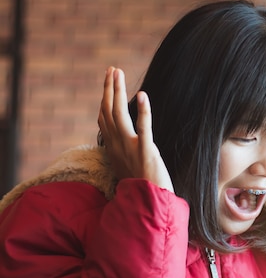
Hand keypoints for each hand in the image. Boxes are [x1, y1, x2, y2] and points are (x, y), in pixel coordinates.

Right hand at [97, 67, 174, 192]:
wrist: (149, 207)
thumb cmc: (143, 190)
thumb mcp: (129, 168)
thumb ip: (126, 153)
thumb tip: (126, 144)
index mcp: (114, 150)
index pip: (104, 120)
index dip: (105, 100)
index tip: (108, 83)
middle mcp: (118, 147)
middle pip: (108, 112)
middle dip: (109, 89)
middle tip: (112, 70)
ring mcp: (130, 149)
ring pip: (120, 115)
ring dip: (118, 92)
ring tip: (118, 73)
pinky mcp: (146, 153)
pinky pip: (143, 130)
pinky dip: (143, 112)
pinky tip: (143, 95)